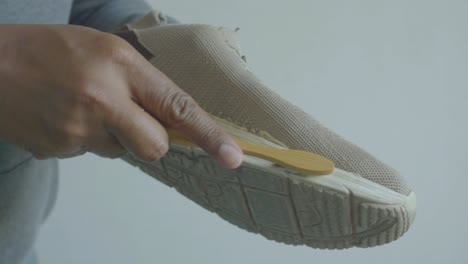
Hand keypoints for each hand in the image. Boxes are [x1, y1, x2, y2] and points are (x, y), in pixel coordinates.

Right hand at [0, 25, 242, 167]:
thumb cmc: (49, 49)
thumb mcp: (106, 49)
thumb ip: (143, 83)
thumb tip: (171, 117)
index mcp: (119, 66)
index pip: (176, 106)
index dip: (208, 134)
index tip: (231, 155)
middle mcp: (102, 100)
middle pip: (155, 147)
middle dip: (152, 139)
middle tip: (130, 117)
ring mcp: (78, 130)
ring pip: (122, 151)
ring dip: (115, 135)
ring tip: (85, 106)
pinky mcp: (59, 150)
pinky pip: (93, 153)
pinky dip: (88, 139)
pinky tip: (66, 115)